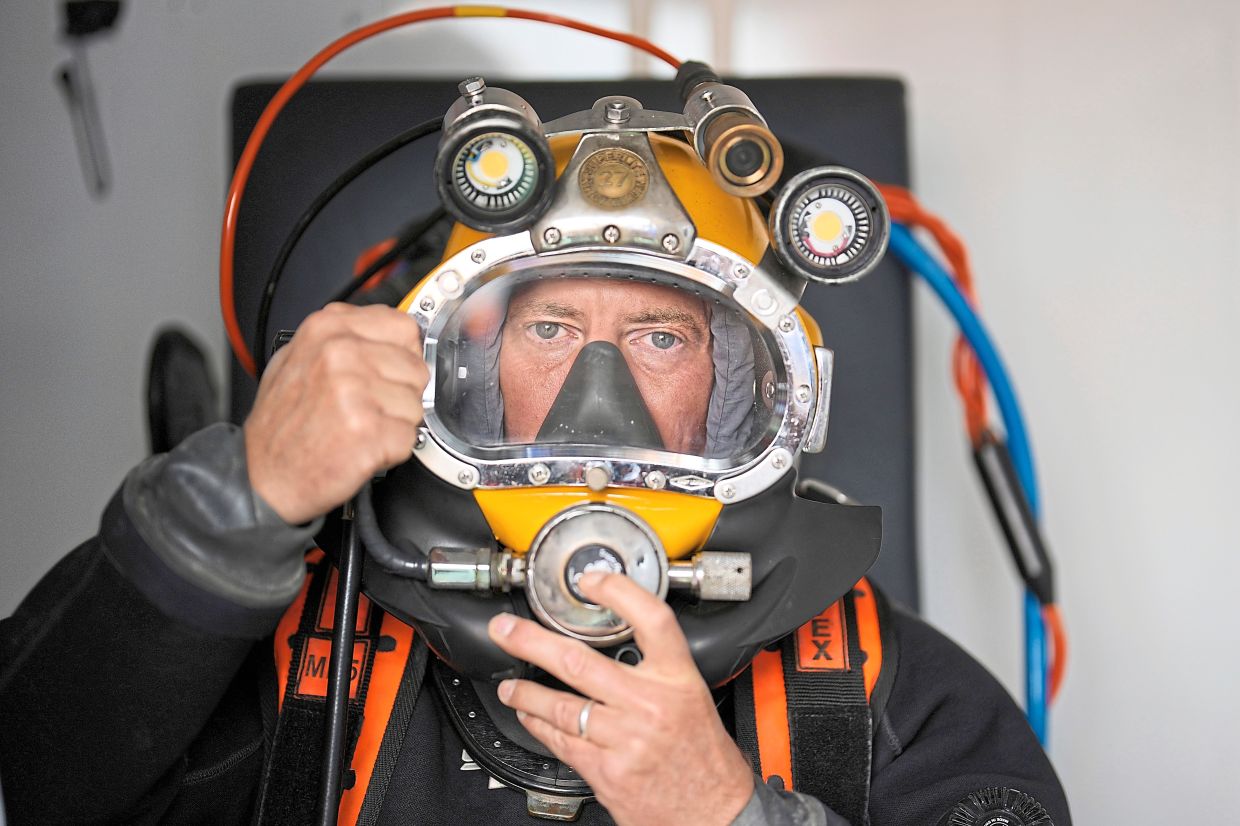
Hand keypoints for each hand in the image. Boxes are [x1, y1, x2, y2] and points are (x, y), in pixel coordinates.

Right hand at [244, 303, 428, 523]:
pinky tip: (361, 447)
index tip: (388, 372)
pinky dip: (392, 450)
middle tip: (368, 409)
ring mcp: (355, 391)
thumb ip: (344, 338)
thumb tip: (392, 336)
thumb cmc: (281, 424)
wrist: (262, 476)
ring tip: (360, 429)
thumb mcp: (297, 358)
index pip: (403, 327)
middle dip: (401, 393)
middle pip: (416, 368)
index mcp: (328, 329)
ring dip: (396, 424)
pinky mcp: (368, 430)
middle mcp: (342, 354)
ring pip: (417, 405)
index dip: (402, 355)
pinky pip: (409, 437)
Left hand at [488, 572, 754, 825]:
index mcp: (678, 680)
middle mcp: (650, 704)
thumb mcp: (694, 698)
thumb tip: (614, 644)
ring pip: (560, 706)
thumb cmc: (704, 758)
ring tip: (509, 685)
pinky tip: (530, 718)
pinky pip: (562, 742)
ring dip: (526, 693)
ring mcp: (625, 739)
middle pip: (579, 661)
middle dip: (531, 642)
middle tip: (505, 630)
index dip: (617, 592)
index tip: (591, 581)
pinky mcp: (607, 772)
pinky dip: (540, 727)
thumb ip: (658, 670)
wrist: (717, 813)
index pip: (650, 620)